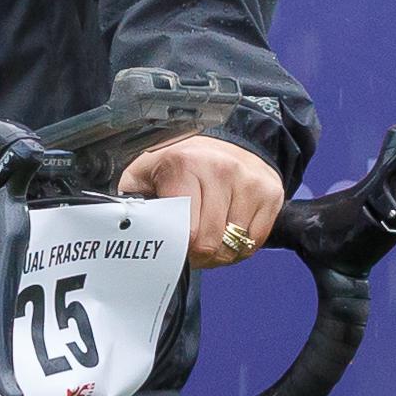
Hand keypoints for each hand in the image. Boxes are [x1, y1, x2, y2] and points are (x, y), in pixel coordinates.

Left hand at [121, 134, 287, 270]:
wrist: (226, 139)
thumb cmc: (180, 162)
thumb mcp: (146, 172)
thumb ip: (131, 200)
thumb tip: (124, 230)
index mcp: (186, 166)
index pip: (187, 233)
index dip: (178, 250)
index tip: (173, 248)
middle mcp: (222, 170)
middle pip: (211, 244)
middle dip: (198, 256)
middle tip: (190, 249)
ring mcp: (250, 182)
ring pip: (235, 245)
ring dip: (220, 252)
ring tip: (209, 236)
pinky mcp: (271, 192)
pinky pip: (256, 240)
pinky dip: (241, 245)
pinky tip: (228, 230)